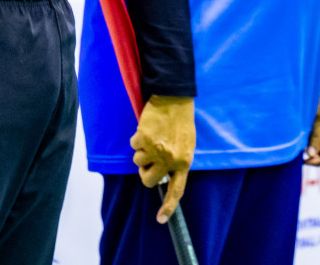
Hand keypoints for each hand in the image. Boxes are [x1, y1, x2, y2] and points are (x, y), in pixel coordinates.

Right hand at [131, 95, 193, 222]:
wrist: (174, 98)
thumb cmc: (181, 121)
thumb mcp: (186, 145)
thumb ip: (177, 161)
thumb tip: (164, 174)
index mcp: (184, 162)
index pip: (176, 190)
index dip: (168, 206)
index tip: (161, 219)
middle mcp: (169, 159)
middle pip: (149, 180)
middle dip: (145, 172)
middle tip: (148, 160)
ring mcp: (155, 150)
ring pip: (138, 162)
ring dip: (141, 151)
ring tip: (152, 137)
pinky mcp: (143, 140)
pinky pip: (133, 145)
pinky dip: (137, 138)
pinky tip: (147, 128)